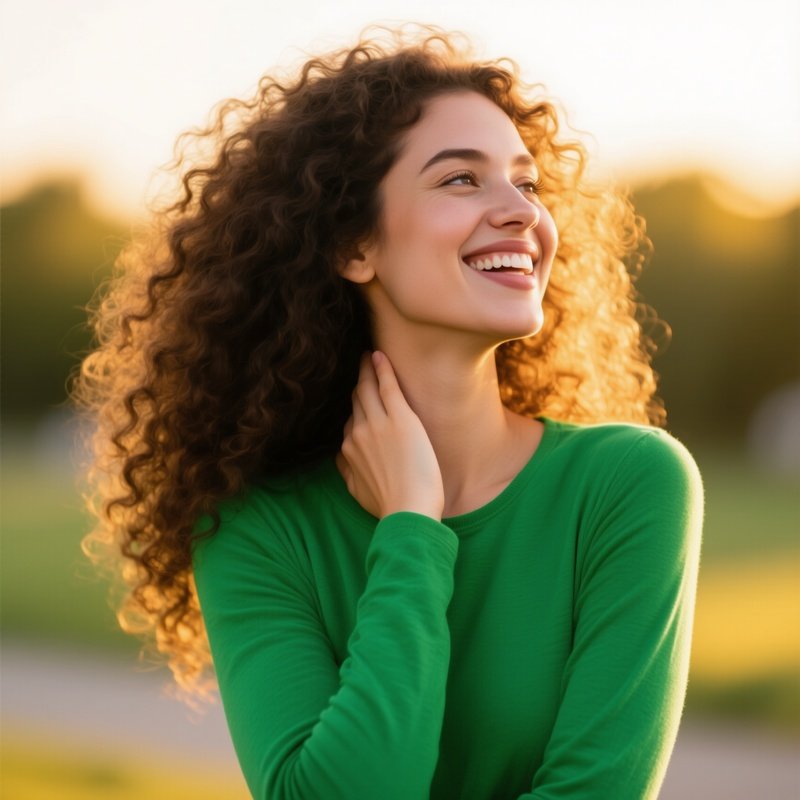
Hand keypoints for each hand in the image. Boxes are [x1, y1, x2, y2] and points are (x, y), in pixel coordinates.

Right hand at [337, 351, 443, 519]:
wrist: (408, 511)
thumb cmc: (388, 506)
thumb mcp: (356, 490)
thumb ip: (347, 471)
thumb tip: (343, 459)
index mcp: (349, 448)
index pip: (351, 419)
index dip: (356, 407)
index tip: (360, 395)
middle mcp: (358, 432)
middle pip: (356, 399)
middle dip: (358, 381)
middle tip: (361, 364)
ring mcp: (378, 423)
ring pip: (367, 389)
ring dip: (366, 370)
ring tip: (367, 356)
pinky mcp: (400, 418)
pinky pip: (387, 386)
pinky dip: (382, 368)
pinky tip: (378, 354)